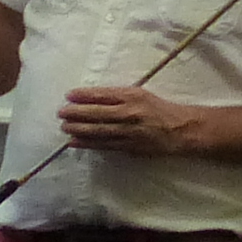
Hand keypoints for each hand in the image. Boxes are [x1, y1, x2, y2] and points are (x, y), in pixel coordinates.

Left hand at [56, 83, 202, 155]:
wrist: (180, 129)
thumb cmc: (159, 109)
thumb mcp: (141, 94)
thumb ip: (118, 96)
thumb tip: (91, 98)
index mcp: (133, 96)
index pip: (103, 95)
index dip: (84, 95)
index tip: (69, 95)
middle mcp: (130, 113)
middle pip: (97, 113)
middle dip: (76, 113)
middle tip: (61, 112)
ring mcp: (129, 131)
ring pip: (98, 130)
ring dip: (78, 128)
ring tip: (64, 127)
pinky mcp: (129, 146)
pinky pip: (104, 145)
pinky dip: (88, 143)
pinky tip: (74, 141)